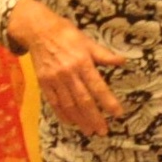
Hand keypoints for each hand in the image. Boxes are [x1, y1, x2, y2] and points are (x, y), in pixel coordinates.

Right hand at [11, 2, 125, 133]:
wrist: (38, 30)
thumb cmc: (66, 34)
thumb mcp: (87, 41)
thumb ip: (103, 55)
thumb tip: (122, 61)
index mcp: (82, 62)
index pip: (98, 86)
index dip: (108, 101)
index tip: (117, 113)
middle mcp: (68, 73)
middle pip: (83, 100)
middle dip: (94, 117)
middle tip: (103, 131)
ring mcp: (54, 79)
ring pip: (69, 104)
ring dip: (80, 120)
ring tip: (89, 131)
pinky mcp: (44, 82)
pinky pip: (54, 102)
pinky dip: (62, 114)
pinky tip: (70, 122)